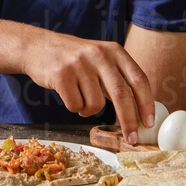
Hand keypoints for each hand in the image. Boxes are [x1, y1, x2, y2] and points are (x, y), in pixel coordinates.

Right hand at [24, 31, 154, 144]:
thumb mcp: (99, 59)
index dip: (146, 104)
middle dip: (128, 121)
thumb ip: (118, 78)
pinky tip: (68, 94)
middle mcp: (98, 54)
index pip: (138, 79)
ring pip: (96, 104)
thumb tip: (140, 111)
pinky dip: (74, 107)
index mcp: (114, 50)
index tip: (148, 124)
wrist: (37, 47)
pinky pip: (75, 105)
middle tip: (131, 138)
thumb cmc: (73, 59)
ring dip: (89, 110)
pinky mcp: (61, 74)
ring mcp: (78, 64)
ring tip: (81, 98)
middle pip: (122, 94)